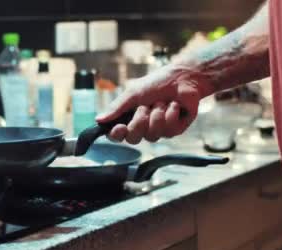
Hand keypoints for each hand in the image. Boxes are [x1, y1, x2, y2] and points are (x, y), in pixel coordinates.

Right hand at [96, 66, 212, 143]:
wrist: (183, 78)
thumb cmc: (157, 83)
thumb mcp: (133, 93)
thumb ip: (117, 107)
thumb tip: (98, 119)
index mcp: (129, 118)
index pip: (117, 135)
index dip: (117, 135)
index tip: (119, 127)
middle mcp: (142, 127)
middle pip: (134, 139)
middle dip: (139, 122)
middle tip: (145, 107)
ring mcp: (158, 130)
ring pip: (152, 135)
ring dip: (157, 115)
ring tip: (161, 102)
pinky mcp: (174, 130)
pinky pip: (168, 130)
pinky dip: (170, 114)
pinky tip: (174, 105)